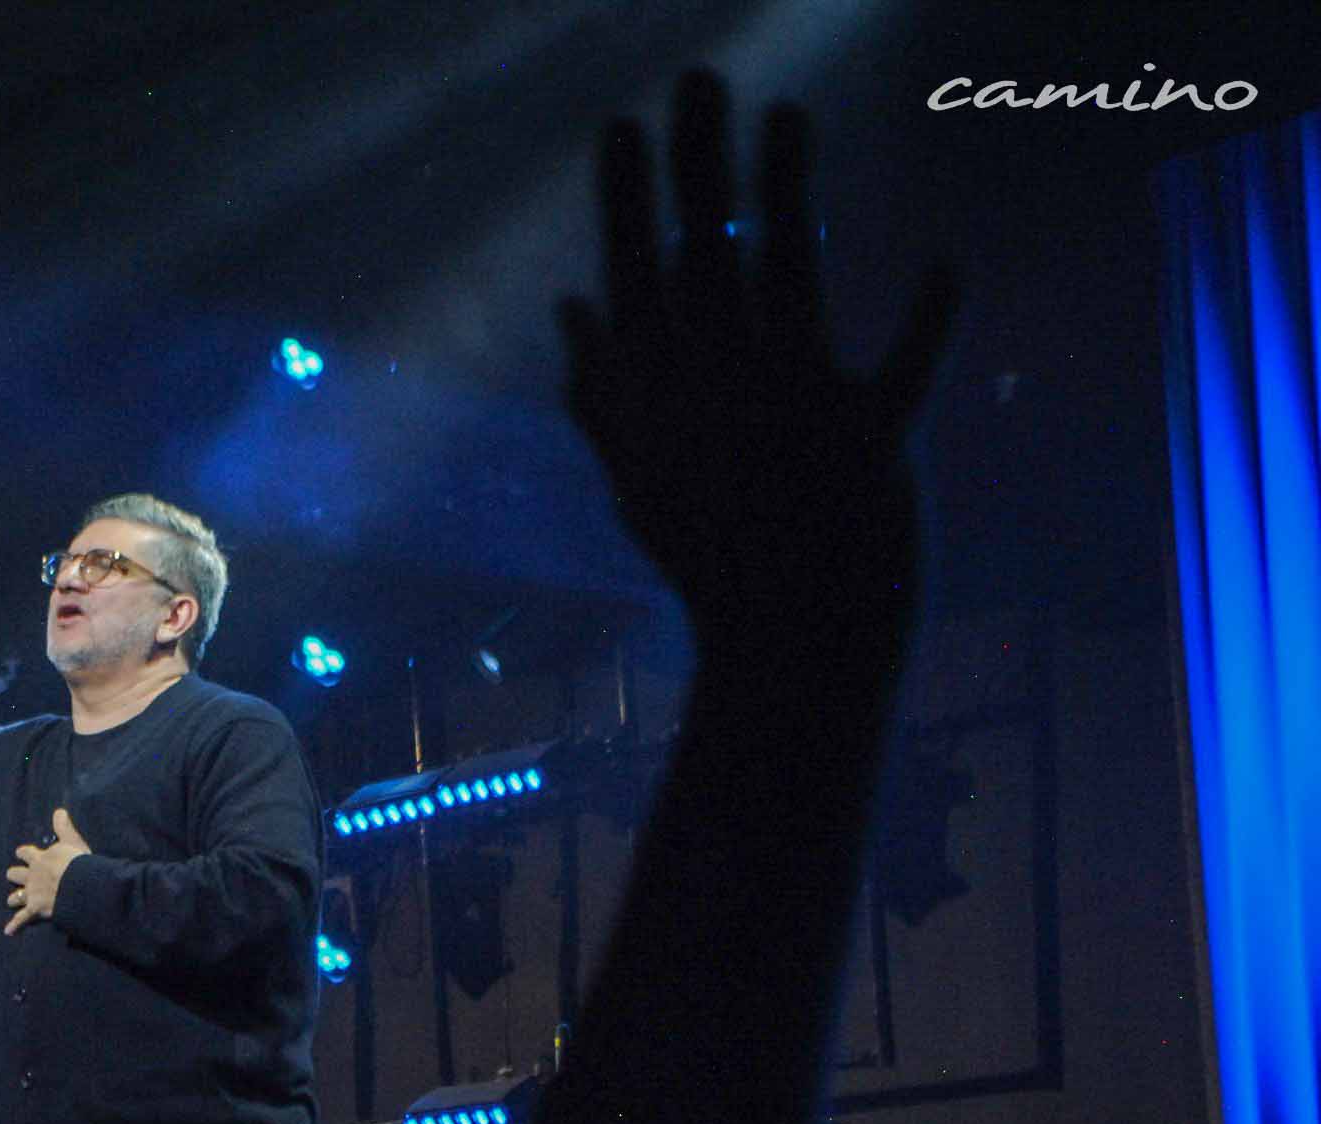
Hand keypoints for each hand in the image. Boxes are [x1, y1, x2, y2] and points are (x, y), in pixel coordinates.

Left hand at [4, 808, 89, 935]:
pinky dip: (15, 925)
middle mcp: (32, 875)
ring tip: (11, 900)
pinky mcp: (36, 909)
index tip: (21, 853)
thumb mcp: (72, 841)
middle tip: (14, 875)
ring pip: (16, 896)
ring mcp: (32, 893)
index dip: (23, 853)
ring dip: (14, 898)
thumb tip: (59, 810)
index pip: (26, 853)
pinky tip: (8, 931)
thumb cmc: (77, 862)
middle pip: (15, 874)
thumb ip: (64, 827)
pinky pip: (23, 919)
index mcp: (39, 859)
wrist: (77, 883)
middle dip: (15, 875)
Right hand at [557, 71, 956, 657]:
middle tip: (698, 82)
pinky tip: (946, 259)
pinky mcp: (872, 440)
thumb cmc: (713, 560)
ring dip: (788, 196)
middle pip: (707, 260)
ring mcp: (793, 413)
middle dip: (699, 167)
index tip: (619, 125)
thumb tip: (569, 307)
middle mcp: (720, 393)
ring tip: (787, 117)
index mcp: (661, 401)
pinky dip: (929, 320)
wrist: (791, 650)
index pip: (634, 281)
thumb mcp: (636, 478)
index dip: (627, 201)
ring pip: (788, 284)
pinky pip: (904, 369)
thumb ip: (598, 392)